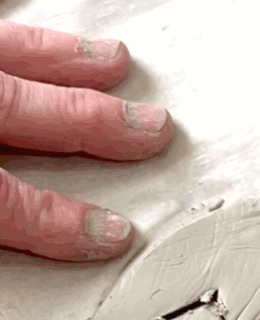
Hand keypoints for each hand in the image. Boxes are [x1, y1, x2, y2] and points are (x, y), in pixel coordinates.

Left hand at [0, 20, 173, 260]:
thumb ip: (3, 221)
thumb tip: (73, 252)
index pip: (10, 204)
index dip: (63, 224)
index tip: (115, 235)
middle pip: (22, 110)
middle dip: (97, 120)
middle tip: (152, 128)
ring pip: (2, 58)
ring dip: (62, 59)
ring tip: (110, 59)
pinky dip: (16, 35)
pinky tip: (29, 36)